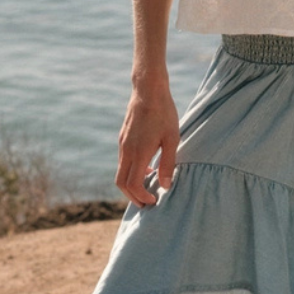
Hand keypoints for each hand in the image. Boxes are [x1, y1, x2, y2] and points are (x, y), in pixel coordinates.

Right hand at [116, 80, 178, 206]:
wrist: (148, 90)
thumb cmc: (164, 113)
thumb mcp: (172, 139)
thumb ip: (168, 164)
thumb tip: (165, 186)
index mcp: (138, 152)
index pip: (132, 184)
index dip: (141, 197)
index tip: (154, 200)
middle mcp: (126, 150)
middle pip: (121, 183)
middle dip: (132, 197)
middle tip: (146, 203)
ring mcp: (123, 144)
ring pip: (121, 172)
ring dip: (132, 184)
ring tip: (148, 188)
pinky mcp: (123, 138)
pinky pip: (123, 161)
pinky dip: (132, 171)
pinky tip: (148, 168)